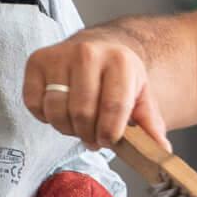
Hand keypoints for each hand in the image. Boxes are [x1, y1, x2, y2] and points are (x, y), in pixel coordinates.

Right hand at [22, 30, 166, 151]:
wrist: (98, 46)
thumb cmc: (119, 76)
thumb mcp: (141, 96)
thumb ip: (150, 124)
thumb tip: (162, 150)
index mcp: (119, 61)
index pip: (112, 109)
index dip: (109, 134)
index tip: (109, 139)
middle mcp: (88, 53)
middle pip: (82, 114)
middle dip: (88, 134)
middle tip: (93, 135)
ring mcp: (59, 56)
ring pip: (56, 112)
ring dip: (67, 128)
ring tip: (78, 123)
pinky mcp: (36, 61)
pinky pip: (35, 105)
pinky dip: (46, 117)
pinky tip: (61, 109)